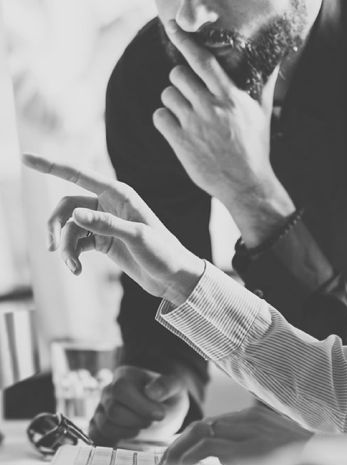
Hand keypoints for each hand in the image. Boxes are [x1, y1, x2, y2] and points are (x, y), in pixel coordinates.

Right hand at [23, 153, 203, 304]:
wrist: (173, 277)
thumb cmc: (163, 252)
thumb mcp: (137, 237)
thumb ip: (106, 225)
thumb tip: (74, 215)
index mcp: (117, 193)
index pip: (77, 174)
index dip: (50, 166)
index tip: (26, 158)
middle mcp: (107, 204)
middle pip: (66, 207)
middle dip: (55, 227)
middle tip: (52, 249)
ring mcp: (103, 223)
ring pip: (69, 228)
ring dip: (65, 248)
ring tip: (73, 267)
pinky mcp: (102, 242)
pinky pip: (76, 243)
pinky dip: (72, 255)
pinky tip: (76, 270)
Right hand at [89, 366, 189, 445]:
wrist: (164, 412)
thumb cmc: (168, 397)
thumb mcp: (175, 387)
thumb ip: (165, 386)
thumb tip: (150, 392)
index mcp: (125, 375)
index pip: (121, 388)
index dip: (140, 405)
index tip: (161, 414)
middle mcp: (109, 390)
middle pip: (114, 410)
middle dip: (138, 421)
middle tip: (154, 421)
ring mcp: (102, 408)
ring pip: (106, 424)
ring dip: (130, 431)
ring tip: (146, 425)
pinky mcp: (100, 425)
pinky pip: (101, 435)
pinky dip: (120, 438)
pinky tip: (136, 433)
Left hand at [153, 21, 294, 247]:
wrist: (246, 184)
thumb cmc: (255, 147)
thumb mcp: (262, 112)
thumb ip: (266, 82)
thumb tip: (281, 56)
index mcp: (230, 96)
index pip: (202, 60)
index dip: (184, 41)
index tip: (172, 26)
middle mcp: (210, 107)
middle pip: (177, 74)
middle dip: (181, 81)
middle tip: (190, 95)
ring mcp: (194, 125)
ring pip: (167, 95)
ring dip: (173, 102)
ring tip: (186, 115)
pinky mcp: (181, 143)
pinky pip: (160, 117)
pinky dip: (164, 120)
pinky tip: (176, 128)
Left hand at [157, 403, 311, 464]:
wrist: (320, 454)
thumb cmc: (298, 454)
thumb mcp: (271, 445)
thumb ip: (248, 447)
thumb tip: (223, 457)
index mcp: (249, 417)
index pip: (208, 424)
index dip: (186, 441)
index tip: (172, 459)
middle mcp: (244, 419)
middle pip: (199, 426)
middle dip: (176, 447)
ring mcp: (245, 431)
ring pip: (198, 433)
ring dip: (177, 454)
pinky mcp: (245, 446)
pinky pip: (207, 448)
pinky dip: (189, 460)